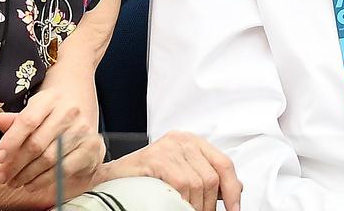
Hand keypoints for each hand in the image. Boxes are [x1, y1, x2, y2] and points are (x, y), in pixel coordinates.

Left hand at [0, 85, 103, 187]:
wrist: (80, 119)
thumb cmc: (50, 117)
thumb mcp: (33, 112)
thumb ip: (16, 120)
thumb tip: (1, 121)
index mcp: (51, 98)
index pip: (27, 120)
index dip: (10, 142)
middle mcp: (69, 111)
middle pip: (36, 143)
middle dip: (15, 164)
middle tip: (2, 177)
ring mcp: (82, 129)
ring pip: (48, 159)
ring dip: (27, 175)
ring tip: (14, 182)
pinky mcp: (91, 147)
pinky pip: (63, 169)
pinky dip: (43, 180)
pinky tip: (31, 184)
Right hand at [99, 130, 241, 210]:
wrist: (108, 181)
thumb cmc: (143, 179)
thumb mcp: (181, 173)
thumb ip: (205, 175)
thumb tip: (235, 188)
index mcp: (191, 141)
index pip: (224, 163)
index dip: (232, 189)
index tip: (235, 208)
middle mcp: (182, 140)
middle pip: (212, 176)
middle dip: (211, 203)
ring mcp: (168, 148)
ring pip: (198, 183)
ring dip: (195, 205)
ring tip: (186, 210)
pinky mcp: (156, 158)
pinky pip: (181, 184)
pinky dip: (182, 201)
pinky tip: (175, 206)